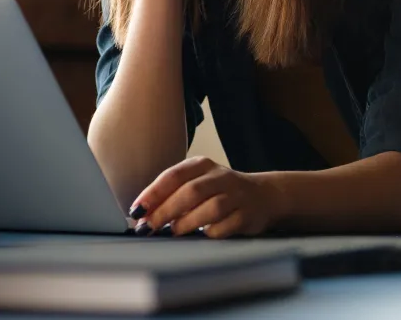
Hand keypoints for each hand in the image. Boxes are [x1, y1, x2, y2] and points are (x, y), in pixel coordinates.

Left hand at [128, 157, 288, 238]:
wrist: (263, 196)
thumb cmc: (219, 191)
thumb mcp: (197, 183)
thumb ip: (172, 195)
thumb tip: (142, 215)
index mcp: (201, 165)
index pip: (173, 176)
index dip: (153, 194)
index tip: (136, 210)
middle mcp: (219, 177)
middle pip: (190, 192)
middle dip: (165, 211)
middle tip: (148, 226)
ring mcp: (236, 195)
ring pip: (210, 208)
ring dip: (187, 222)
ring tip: (173, 231)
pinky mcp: (247, 215)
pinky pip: (227, 226)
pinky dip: (211, 232)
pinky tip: (202, 235)